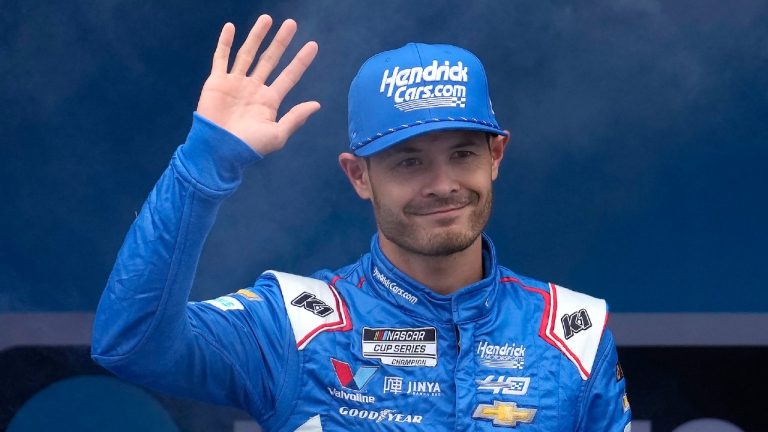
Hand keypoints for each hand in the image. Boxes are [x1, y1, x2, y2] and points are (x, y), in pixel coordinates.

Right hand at [196, 15, 319, 154]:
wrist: (219, 151)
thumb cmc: (250, 147)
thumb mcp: (278, 134)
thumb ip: (295, 118)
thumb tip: (316, 104)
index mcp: (269, 101)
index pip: (289, 76)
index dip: (301, 61)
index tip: (313, 45)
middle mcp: (254, 89)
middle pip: (270, 60)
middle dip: (281, 42)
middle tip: (292, 24)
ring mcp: (236, 83)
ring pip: (248, 54)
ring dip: (257, 36)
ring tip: (267, 19)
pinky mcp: (217, 82)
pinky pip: (221, 58)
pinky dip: (225, 43)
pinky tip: (231, 27)